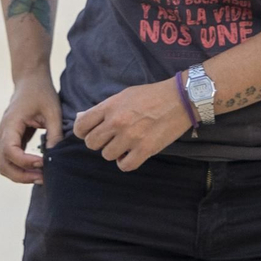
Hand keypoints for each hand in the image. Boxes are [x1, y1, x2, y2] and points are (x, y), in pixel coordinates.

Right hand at [0, 71, 62, 184]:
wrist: (30, 81)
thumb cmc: (41, 93)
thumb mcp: (52, 111)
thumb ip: (54, 134)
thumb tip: (55, 158)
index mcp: (10, 123)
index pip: (10, 150)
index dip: (25, 161)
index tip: (44, 162)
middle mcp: (2, 133)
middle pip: (3, 163)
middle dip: (22, 175)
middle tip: (43, 178)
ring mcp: (4, 137)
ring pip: (4, 165)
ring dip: (21, 175)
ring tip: (42, 177)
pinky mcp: (10, 140)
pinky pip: (9, 161)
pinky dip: (21, 169)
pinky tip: (38, 169)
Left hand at [72, 79, 191, 171]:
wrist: (179, 99)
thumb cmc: (150, 95)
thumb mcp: (122, 96)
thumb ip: (102, 109)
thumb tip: (81, 118)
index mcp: (109, 107)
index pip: (81, 126)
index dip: (82, 132)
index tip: (89, 132)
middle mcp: (117, 122)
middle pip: (92, 143)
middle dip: (98, 142)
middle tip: (108, 138)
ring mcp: (131, 137)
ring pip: (107, 155)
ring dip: (113, 152)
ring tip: (122, 145)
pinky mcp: (146, 149)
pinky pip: (125, 165)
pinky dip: (125, 162)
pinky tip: (129, 155)